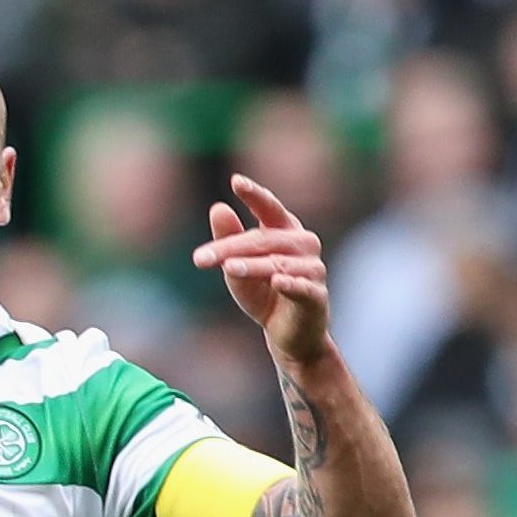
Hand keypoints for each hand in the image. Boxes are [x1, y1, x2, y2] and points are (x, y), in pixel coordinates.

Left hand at [192, 175, 330, 365]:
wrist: (287, 334)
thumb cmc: (262, 293)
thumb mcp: (237, 265)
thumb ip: (228, 239)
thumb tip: (218, 207)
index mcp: (284, 230)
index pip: (269, 207)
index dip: (254, 194)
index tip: (236, 181)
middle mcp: (303, 244)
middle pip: (263, 240)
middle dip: (229, 248)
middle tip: (200, 259)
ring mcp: (313, 268)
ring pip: (277, 263)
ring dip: (252, 266)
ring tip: (228, 268)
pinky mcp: (316, 295)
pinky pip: (302, 286)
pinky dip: (290, 283)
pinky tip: (278, 280)